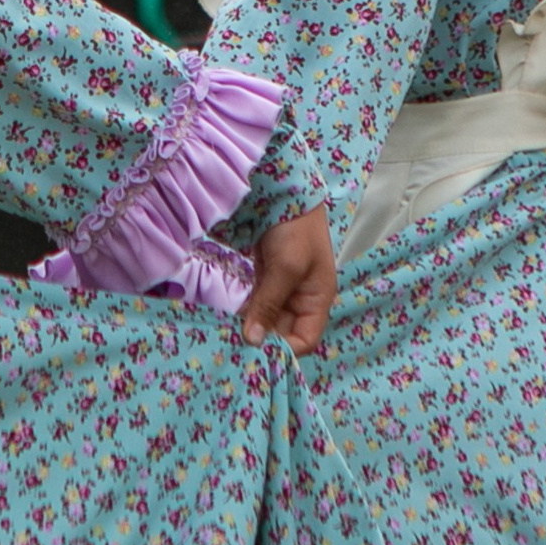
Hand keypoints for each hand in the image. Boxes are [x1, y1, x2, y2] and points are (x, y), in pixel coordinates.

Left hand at [240, 205, 337, 355]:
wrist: (283, 191)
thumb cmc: (296, 229)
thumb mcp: (286, 268)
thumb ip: (269, 305)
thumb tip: (253, 341)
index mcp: (318, 300)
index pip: (305, 340)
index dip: (284, 350)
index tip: (256, 353)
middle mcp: (302, 298)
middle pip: (284, 332)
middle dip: (263, 340)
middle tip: (235, 348)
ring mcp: (284, 288)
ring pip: (268, 319)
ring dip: (251, 327)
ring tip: (227, 338)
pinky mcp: (267, 277)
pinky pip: (257, 303)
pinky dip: (245, 311)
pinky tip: (227, 319)